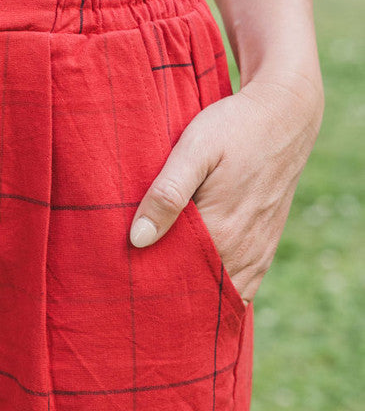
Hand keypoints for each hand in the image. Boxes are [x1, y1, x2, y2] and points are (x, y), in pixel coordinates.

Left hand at [128, 71, 324, 306]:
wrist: (286, 112)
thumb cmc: (234, 127)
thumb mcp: (194, 151)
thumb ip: (167, 194)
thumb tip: (137, 239)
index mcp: (221, 232)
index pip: (176, 280)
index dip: (149, 286)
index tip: (124, 285)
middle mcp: (243, 250)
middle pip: (198, 293)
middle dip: (169, 297)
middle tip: (136, 294)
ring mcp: (258, 251)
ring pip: (222, 293)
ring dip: (195, 296)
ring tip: (161, 294)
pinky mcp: (266, 244)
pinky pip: (244, 284)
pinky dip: (220, 290)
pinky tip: (197, 285)